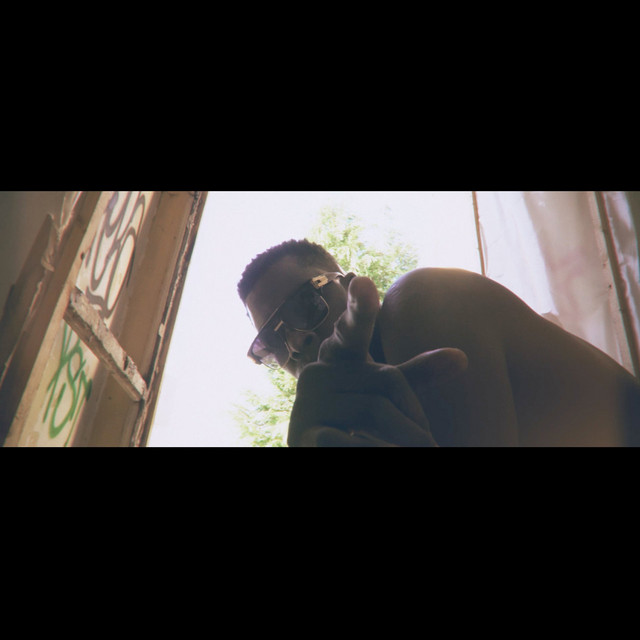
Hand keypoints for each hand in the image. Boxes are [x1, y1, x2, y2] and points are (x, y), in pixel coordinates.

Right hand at [287, 276, 467, 446]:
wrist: (316, 447)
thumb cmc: (355, 416)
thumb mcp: (382, 392)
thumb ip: (414, 374)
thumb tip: (462, 357)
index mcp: (337, 356)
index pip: (351, 330)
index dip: (359, 307)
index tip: (364, 282)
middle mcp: (317, 373)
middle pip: (387, 379)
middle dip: (414, 414)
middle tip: (430, 442)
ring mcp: (307, 404)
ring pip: (375, 409)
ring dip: (406, 437)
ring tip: (425, 450)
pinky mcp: (302, 435)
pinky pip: (349, 439)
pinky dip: (377, 447)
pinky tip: (392, 451)